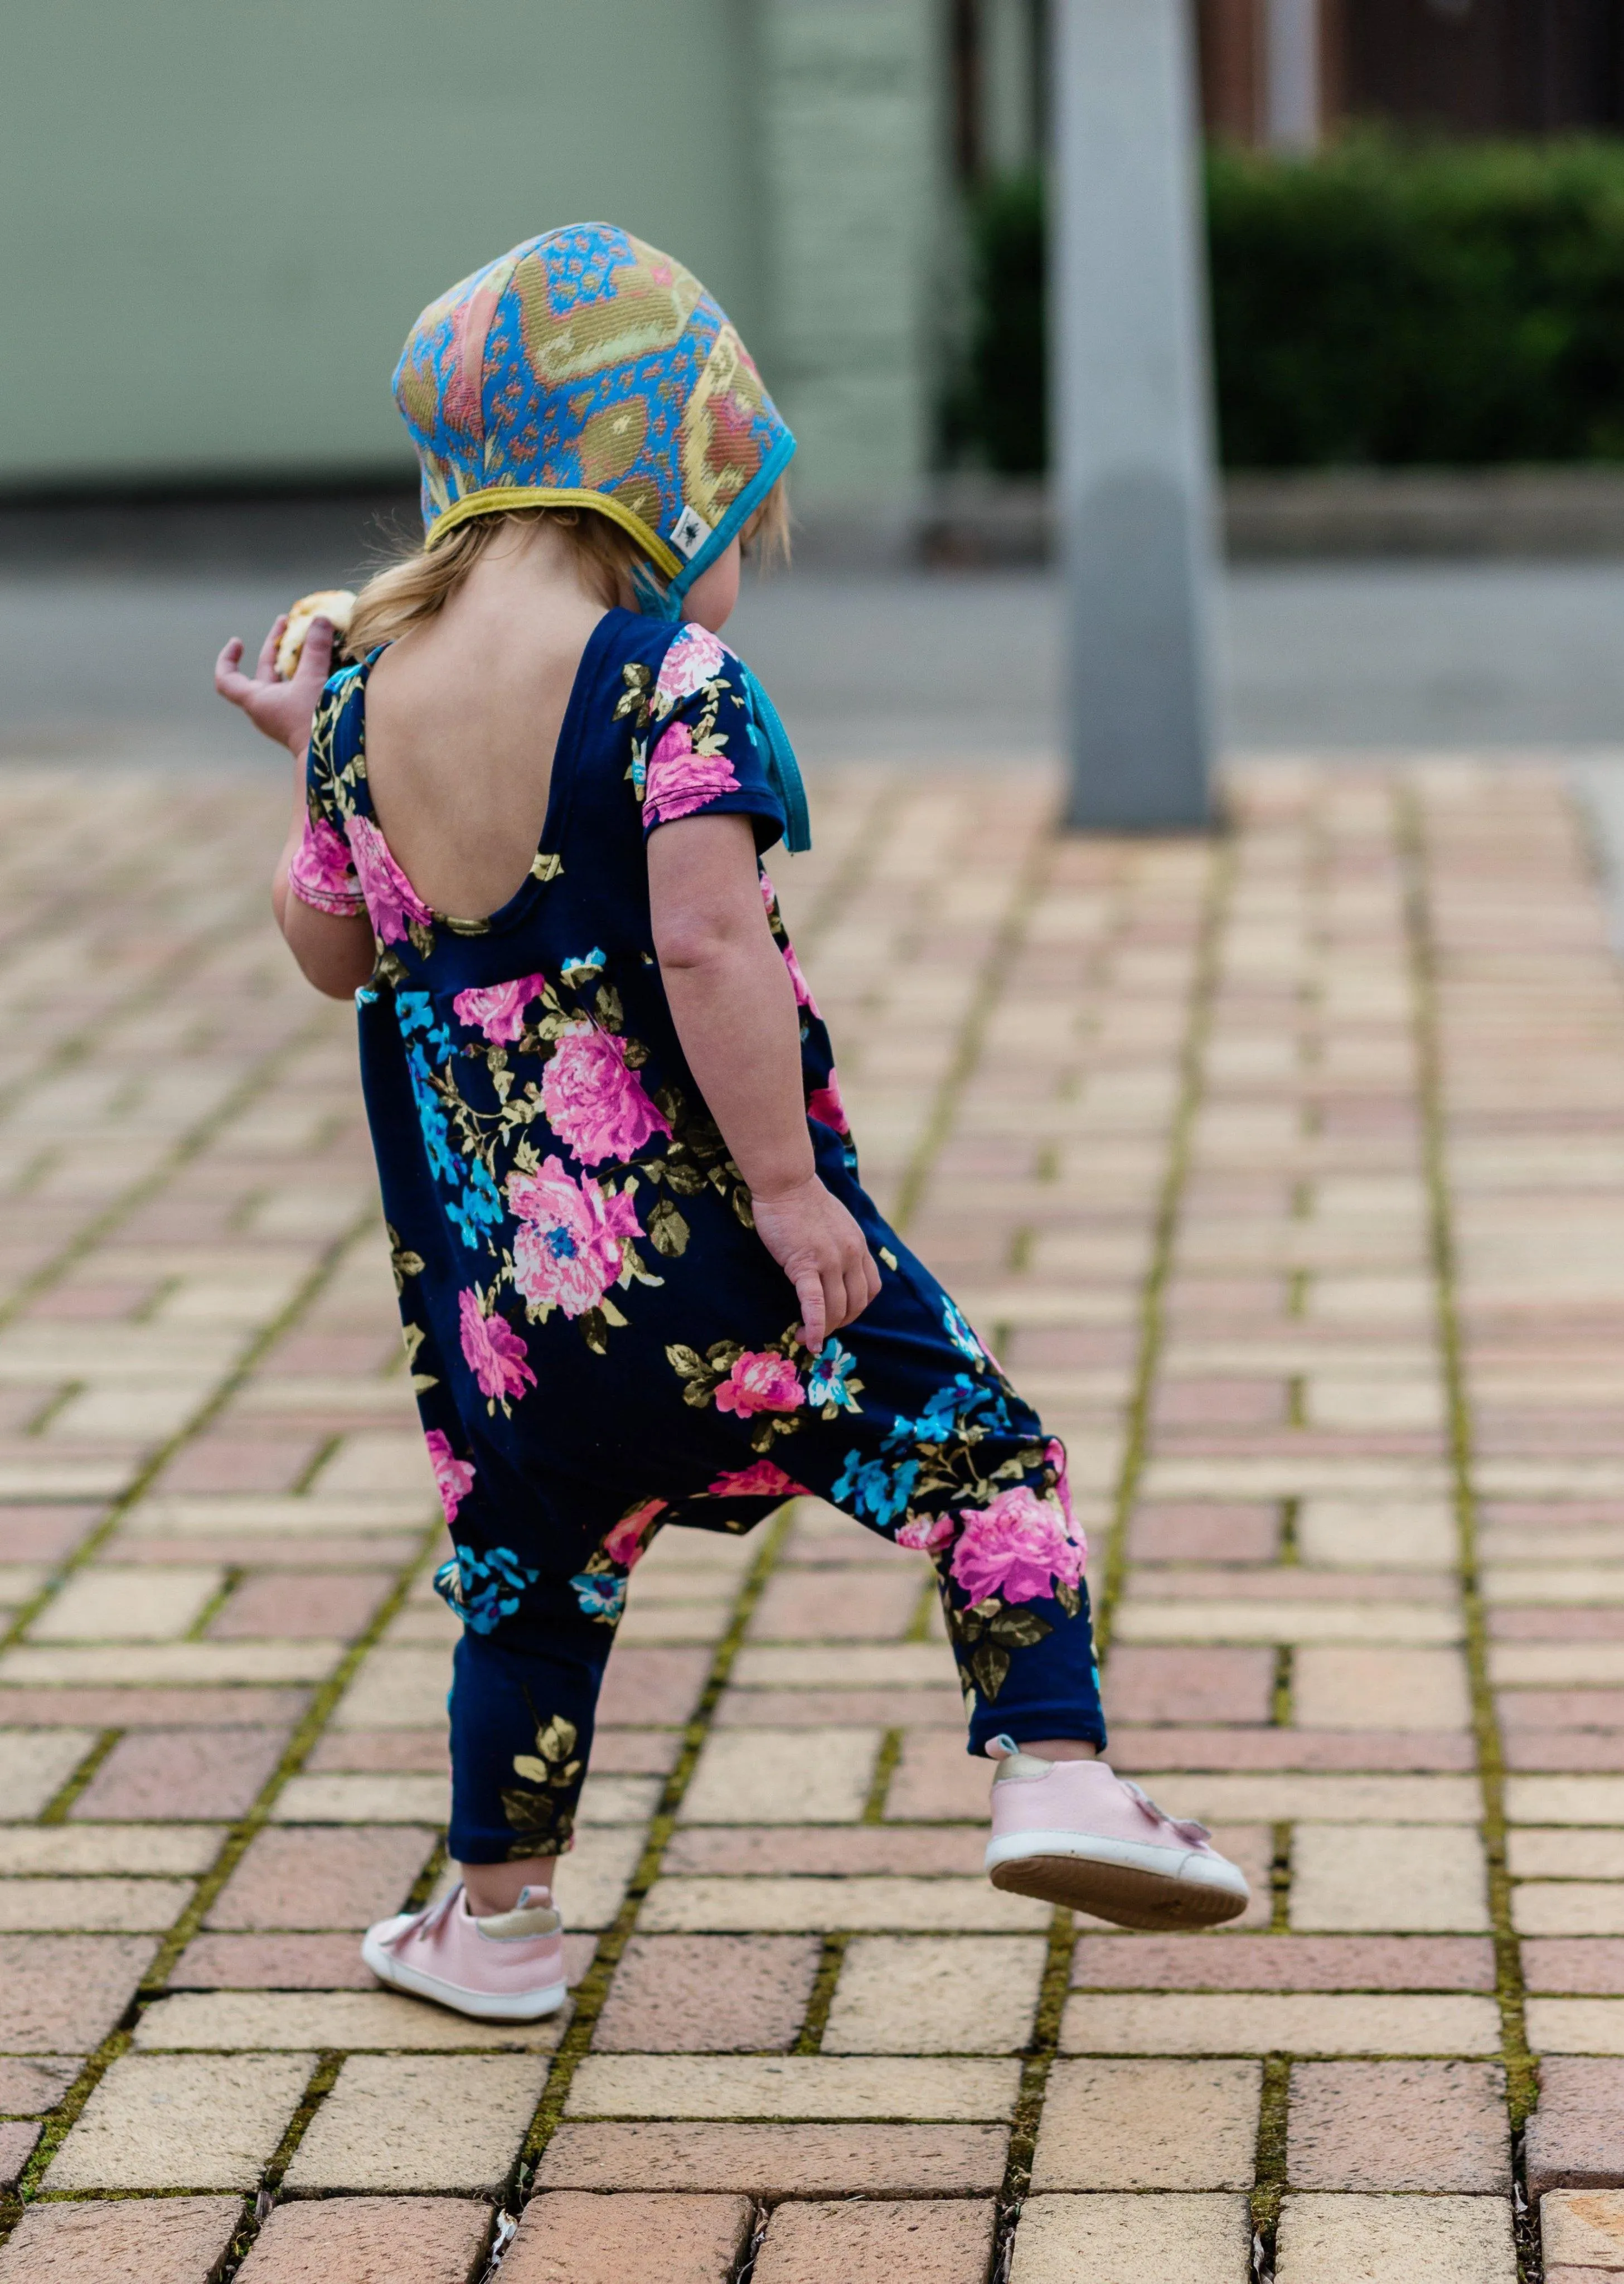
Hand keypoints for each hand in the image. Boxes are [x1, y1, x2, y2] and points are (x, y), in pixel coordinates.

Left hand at [214, 614, 333, 753]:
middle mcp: (266, 708)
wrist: (332, 759)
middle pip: (263, 671)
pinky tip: (326, 663)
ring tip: (312, 640)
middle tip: (288, 624)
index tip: (237, 642)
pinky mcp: (302, 720)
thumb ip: (316, 649)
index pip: (226, 679)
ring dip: (296, 659)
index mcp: (256, 700)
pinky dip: (308, 675)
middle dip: (276, 646)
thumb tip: (320, 619)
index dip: (227, 659)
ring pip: (285, 680)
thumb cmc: (313, 721)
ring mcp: (284, 715)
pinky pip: (299, 691)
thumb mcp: (313, 678)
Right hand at [751, 1175, 880, 1352]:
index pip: (870, 1289)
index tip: (838, 1315)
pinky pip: (814, 1303)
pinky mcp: (805, 1264)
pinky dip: (815, 1326)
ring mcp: (831, 1260)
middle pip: (855, 1304)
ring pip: (837, 1308)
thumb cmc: (803, 1201)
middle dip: (840, 1324)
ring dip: (825, 1329)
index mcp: (859, 1246)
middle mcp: (851, 1256)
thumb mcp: (837, 1224)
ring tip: (806, 1336)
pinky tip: (810, 1339)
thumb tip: (835, 1268)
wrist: (786, 1182)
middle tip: (819, 1331)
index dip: (855, 1309)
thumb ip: (841, 1246)